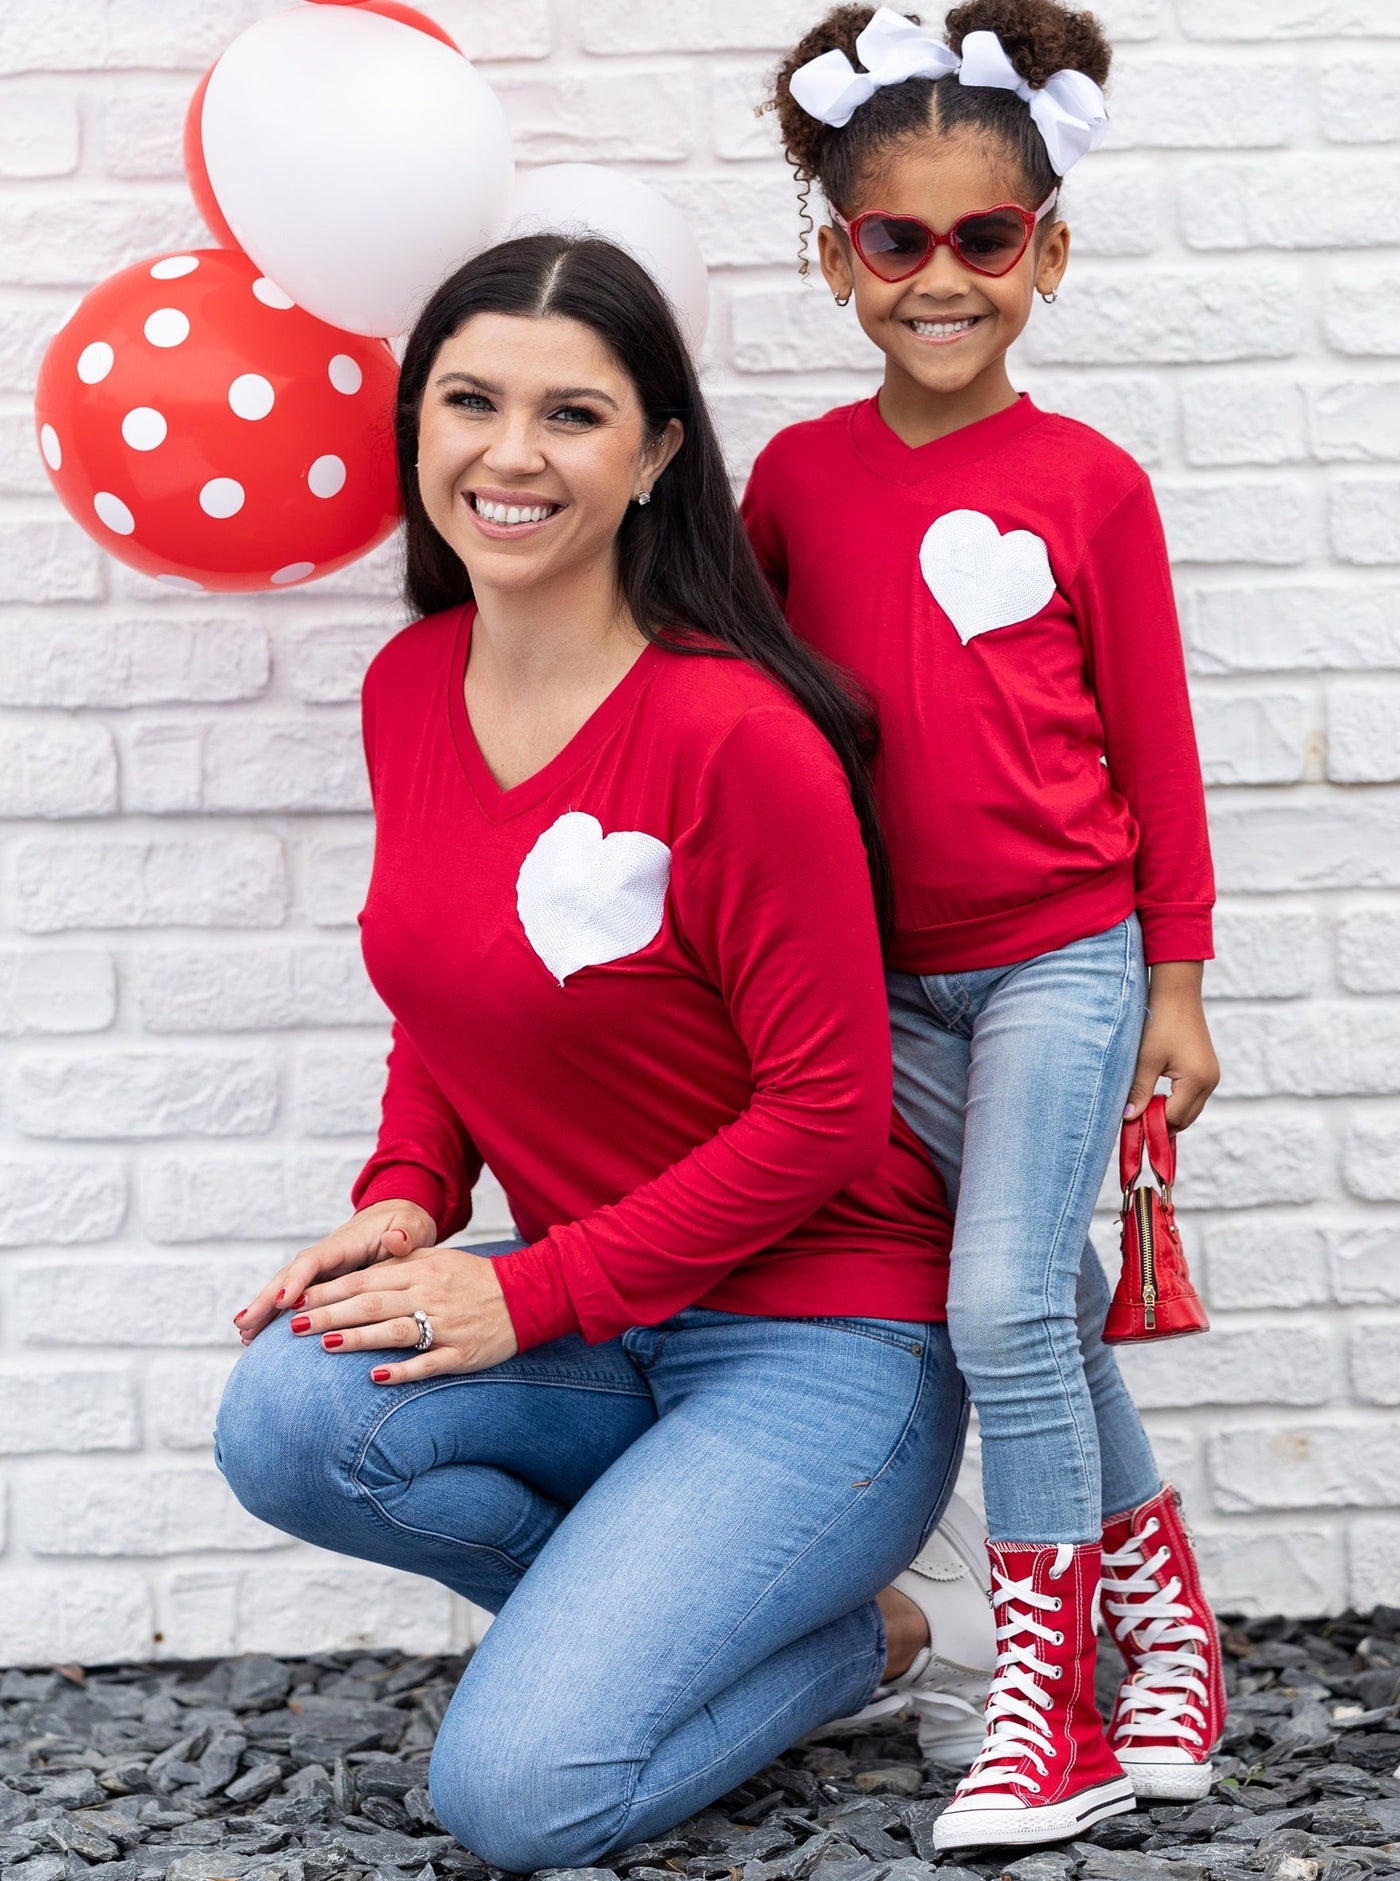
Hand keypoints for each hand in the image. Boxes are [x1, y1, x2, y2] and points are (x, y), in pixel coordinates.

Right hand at [235, 1199, 436, 1343]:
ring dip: (264, 1311)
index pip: (314, 1261)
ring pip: (287, 1290)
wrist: (399, 1220)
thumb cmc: (406, 1225)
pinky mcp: (323, 1284)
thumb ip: (405, 1235)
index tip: (281, 1301)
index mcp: (344, 1243)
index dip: (297, 1280)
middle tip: (245, 1324)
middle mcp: (325, 1257)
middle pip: (290, 1277)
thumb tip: (397, 1240)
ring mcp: (321, 1271)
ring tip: (244, 1335)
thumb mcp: (411, 1226)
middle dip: (266, 1300)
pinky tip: (258, 1336)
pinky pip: (297, 1300)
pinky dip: (276, 1316)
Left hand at [289, 1244, 518, 1383]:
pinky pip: (427, 1363)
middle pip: (371, 1305)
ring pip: (393, 1332)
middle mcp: (428, 1296)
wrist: (527, 1295)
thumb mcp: (437, 1259)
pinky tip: (374, 1377)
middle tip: (295, 1327)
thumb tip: (360, 1273)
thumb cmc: (474, 1278)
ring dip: (358, 1339)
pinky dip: (401, 1370)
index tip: (298, 1302)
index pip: (364, 1281)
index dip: (329, 1292)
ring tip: (325, 1344)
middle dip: (330, 1315)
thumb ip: (400, 1263)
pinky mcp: (461, 1353)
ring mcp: (444, 1326)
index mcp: (419, 1272)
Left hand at [1124, 961, 1219, 1133]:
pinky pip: (1192, 1098)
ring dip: (1168, 1113)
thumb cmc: (1160, 1024)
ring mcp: (1211, 1077)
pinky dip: (1176, 1102)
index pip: (1174, 1118)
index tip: (1130, 1126)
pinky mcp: (1208, 1071)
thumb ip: (1139, 1091)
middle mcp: (1210, 1082)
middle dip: (1161, 1124)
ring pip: (1189, 1110)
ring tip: (1143, 1108)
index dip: (1152, 1125)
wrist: (1178, 995)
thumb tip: (1128, 1118)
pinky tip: (1156, 1097)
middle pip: (1184, 1119)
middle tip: (1135, 1120)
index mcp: (1197, 1081)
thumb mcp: (1146, 1060)